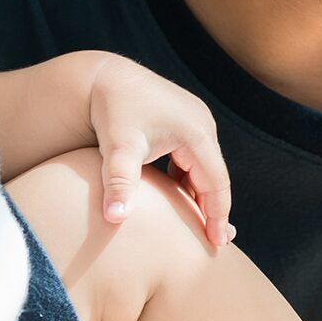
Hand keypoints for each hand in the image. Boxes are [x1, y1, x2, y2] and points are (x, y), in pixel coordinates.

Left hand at [86, 55, 232, 246]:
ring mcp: (196, 120)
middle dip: (215, 208)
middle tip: (217, 241)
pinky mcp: (184, 120)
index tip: (219, 243)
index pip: (216, 183)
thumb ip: (119, 184)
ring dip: (202, 194)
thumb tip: (114, 219)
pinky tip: (181, 198)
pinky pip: (194, 157)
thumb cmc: (111, 111)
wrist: (102, 77)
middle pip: (215, 175)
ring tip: (202, 225)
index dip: (219, 215)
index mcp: (197, 134)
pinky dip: (190, 179)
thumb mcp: (117, 148)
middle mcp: (203, 125)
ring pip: (204, 167)